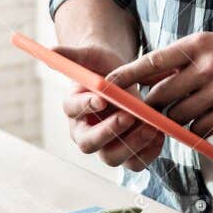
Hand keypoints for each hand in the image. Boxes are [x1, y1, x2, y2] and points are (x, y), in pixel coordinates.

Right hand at [58, 44, 164, 171]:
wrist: (122, 79)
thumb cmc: (103, 67)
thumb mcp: (91, 56)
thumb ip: (73, 54)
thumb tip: (51, 50)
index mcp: (73, 107)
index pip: (73, 109)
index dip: (86, 105)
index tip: (102, 99)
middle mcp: (85, 131)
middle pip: (89, 143)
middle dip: (109, 132)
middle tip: (129, 116)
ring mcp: (105, 145)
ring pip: (112, 157)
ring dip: (132, 145)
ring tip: (152, 126)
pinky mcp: (126, 153)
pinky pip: (135, 162)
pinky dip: (149, 152)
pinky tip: (160, 133)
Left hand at [108, 32, 212, 137]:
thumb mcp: (211, 45)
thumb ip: (180, 59)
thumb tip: (145, 76)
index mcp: (197, 45)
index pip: (152, 62)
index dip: (127, 75)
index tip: (107, 85)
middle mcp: (206, 66)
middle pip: (161, 95)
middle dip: (149, 107)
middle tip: (142, 114)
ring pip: (177, 115)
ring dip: (173, 121)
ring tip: (179, 117)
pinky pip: (198, 129)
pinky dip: (193, 131)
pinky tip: (199, 124)